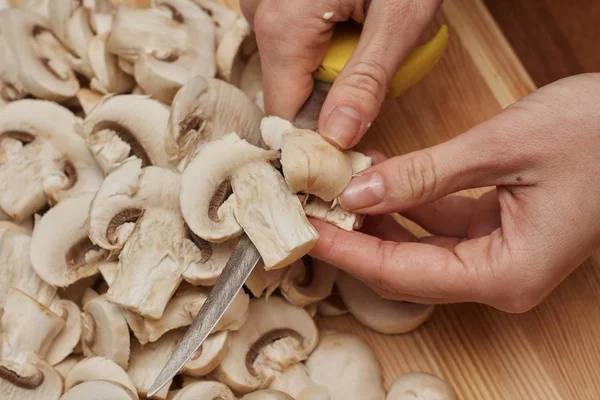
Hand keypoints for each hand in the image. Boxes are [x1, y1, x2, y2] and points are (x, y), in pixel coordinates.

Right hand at [241, 0, 441, 147]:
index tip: (349, 149)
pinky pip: (292, 35)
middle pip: (288, 88)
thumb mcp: (397, 19)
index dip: (316, 139)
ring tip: (367, 32)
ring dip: (331, 64)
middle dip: (331, 94)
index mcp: (282, 28)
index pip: (283, 114)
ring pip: (291, 62)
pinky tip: (351, 17)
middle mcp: (259, 14)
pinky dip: (323, 39)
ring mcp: (264, 0)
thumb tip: (339, 138)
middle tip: (375, 71)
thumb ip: (367, 82)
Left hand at [309, 74, 599, 312]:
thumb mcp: (501, 148)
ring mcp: (496, 255)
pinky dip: (404, 202)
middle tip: (307, 210)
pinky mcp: (494, 230)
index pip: (400, 273)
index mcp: (504, 273)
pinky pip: (436, 225)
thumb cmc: (598, 133)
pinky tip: (376, 175)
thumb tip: (360, 193)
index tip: (303, 231)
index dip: (346, 252)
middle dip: (352, 239)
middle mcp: (498, 276)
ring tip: (333, 188)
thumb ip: (425, 176)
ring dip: (374, 218)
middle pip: (402, 269)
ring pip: (415, 247)